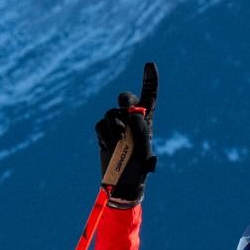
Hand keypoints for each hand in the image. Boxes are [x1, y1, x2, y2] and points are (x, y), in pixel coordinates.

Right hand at [92, 61, 158, 206]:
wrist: (122, 184)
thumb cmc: (138, 169)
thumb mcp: (144, 150)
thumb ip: (141, 130)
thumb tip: (132, 114)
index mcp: (146, 122)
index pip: (149, 97)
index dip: (149, 80)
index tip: (149, 64)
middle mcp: (131, 121)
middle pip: (126, 99)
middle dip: (126, 100)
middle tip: (127, 107)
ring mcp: (116, 126)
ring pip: (111, 113)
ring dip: (115, 125)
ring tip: (119, 141)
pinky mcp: (103, 133)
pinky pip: (100, 125)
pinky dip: (104, 134)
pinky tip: (109, 145)